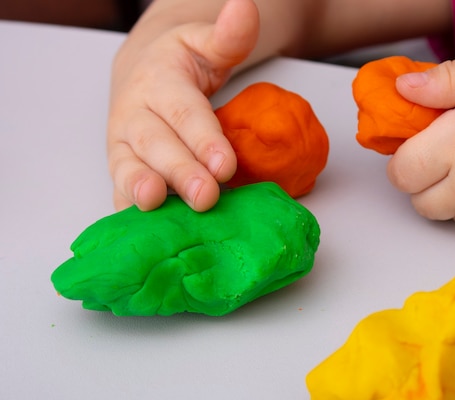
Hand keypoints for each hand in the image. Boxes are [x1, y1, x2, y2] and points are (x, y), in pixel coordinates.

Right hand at [107, 0, 258, 210]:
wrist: (143, 73)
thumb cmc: (181, 63)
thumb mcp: (205, 43)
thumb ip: (228, 34)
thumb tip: (245, 7)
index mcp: (158, 82)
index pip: (183, 112)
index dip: (203, 139)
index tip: (225, 164)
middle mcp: (135, 115)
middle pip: (156, 145)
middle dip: (180, 172)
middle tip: (206, 197)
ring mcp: (124, 145)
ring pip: (128, 168)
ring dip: (140, 191)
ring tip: (154, 206)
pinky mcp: (123, 167)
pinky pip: (121, 191)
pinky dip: (128, 212)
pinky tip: (141, 234)